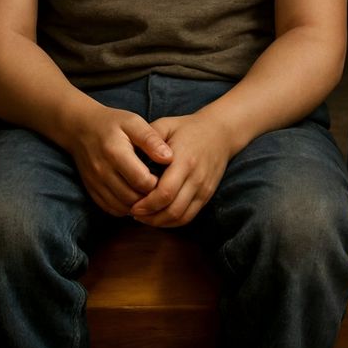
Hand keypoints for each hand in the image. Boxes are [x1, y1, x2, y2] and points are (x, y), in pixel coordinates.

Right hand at [64, 105, 174, 216]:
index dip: (157, 183)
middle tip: (159, 188)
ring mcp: (95, 183)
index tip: (163, 176)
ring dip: (138, 205)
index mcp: (115, 153)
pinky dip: (125, 208)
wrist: (80, 128)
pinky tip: (134, 197)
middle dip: (149, 196)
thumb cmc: (112, 123)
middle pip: (132, 197)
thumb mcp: (133, 122)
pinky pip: (111, 209)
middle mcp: (102, 171)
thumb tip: (169, 158)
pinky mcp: (91, 190)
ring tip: (148, 193)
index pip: (142, 181)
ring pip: (122, 207)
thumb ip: (151, 139)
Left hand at [130, 112, 235, 227]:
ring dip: (160, 222)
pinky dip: (172, 222)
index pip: (165, 193)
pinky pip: (189, 216)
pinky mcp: (207, 195)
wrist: (220, 132)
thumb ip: (147, 138)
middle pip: (172, 210)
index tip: (132, 205)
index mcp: (184, 160)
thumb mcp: (166, 125)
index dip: (147, 204)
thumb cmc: (187, 128)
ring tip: (144, 217)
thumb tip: (127, 155)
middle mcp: (196, 178)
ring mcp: (204, 188)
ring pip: (181, 217)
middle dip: (150, 217)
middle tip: (133, 213)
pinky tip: (158, 217)